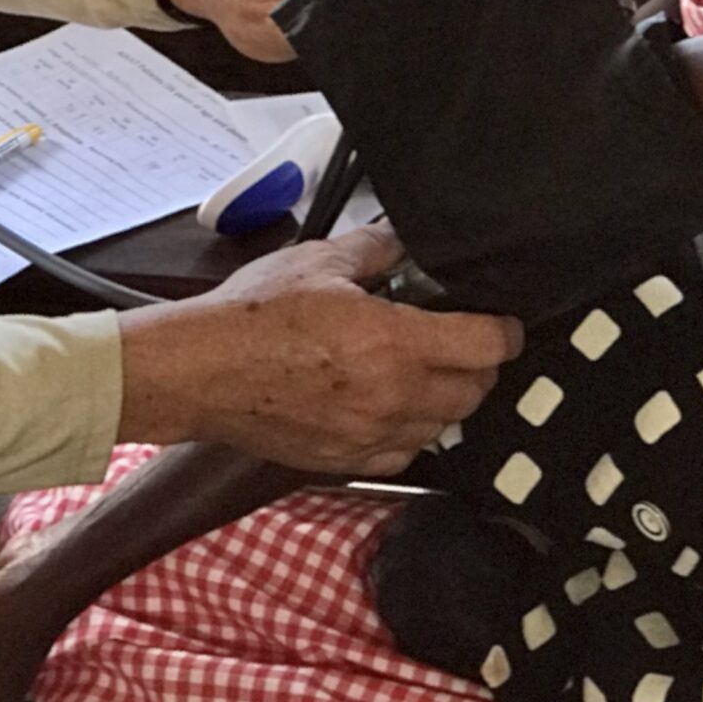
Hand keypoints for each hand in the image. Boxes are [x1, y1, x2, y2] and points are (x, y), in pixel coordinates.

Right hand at [115, 225, 520, 473]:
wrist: (199, 372)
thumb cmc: (250, 316)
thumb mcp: (316, 261)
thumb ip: (372, 249)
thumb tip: (401, 242)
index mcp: (393, 343)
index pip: (486, 346)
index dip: (503, 330)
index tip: (500, 323)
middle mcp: (392, 396)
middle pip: (474, 392)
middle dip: (477, 365)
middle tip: (459, 341)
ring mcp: (371, 435)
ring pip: (442, 426)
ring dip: (444, 399)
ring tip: (422, 372)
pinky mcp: (346, 459)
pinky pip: (404, 452)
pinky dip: (410, 430)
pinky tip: (389, 406)